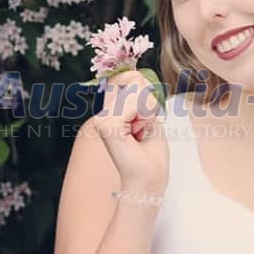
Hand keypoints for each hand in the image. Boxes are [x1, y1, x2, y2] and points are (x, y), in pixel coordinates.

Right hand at [91, 70, 168, 194]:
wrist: (149, 178)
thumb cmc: (151, 152)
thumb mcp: (148, 116)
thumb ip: (139, 96)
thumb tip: (135, 75)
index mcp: (111, 110)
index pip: (127, 77)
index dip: (144, 91)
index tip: (146, 117)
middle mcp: (103, 112)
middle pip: (134, 78)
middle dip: (149, 102)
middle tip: (144, 127)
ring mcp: (102, 118)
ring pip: (136, 90)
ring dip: (148, 112)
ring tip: (141, 132)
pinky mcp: (106, 125)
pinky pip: (134, 104)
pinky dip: (145, 118)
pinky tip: (138, 134)